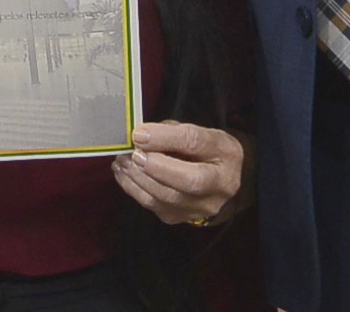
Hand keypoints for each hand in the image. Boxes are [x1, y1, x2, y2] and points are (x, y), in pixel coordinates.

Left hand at [111, 122, 246, 227]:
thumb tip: (141, 136)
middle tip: (133, 154)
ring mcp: (201, 207)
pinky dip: (133, 188)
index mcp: (227, 154)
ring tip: (122, 160)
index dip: (165, 138)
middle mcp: (220, 185)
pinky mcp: (180, 217)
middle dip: (155, 166)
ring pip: (167, 197)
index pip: (196, 143)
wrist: (218, 181)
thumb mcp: (198, 132)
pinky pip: (153, 205)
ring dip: (138, 177)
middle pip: (188, 180)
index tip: (140, 134)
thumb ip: (172, 131)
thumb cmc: (205, 151)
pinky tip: (123, 173)